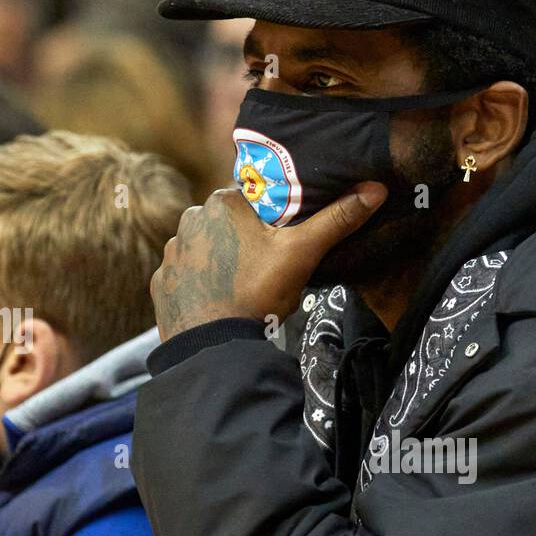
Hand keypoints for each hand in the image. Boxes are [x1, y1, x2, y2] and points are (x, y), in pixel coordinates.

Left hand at [150, 183, 387, 339]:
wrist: (213, 347)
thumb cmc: (257, 294)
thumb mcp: (302, 255)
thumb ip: (336, 220)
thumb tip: (374, 189)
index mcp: (226, 201)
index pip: (256, 197)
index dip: (275, 218)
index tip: (285, 241)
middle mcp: (191, 216)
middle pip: (232, 221)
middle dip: (250, 239)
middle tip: (269, 268)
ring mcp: (173, 249)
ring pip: (209, 245)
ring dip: (225, 259)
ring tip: (245, 286)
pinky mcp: (162, 279)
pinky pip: (188, 272)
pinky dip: (203, 281)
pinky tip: (220, 298)